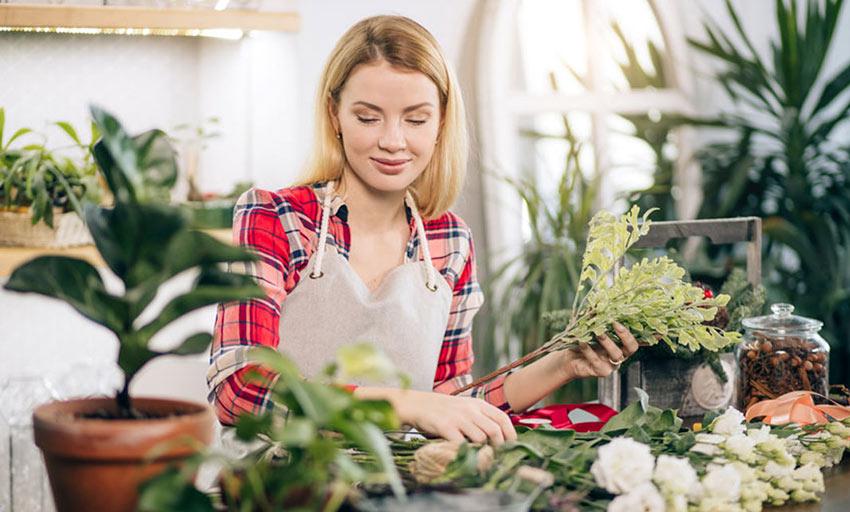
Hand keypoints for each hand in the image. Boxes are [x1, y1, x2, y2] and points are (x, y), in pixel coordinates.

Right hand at [391, 389, 516, 445]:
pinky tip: (462, 454)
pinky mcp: (445, 426)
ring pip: (481, 438)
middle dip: (498, 447)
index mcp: (478, 404)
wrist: (418, 404)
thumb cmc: (444, 410)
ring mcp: (458, 418)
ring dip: (481, 450)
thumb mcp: (465, 408)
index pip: (502, 419)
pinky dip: (465, 452)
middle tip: (494, 456)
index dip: (510, 434)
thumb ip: (481, 418)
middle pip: (494, 431)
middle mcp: (470, 410)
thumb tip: (500, 438)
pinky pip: (462, 443)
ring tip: (477, 456)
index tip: (510, 447)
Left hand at [559, 322, 639, 380]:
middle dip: (624, 335)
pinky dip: (589, 350)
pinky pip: (597, 361)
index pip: (635, 338)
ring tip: (597, 332)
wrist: (569, 358)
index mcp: (621, 344)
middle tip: (614, 323)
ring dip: (607, 341)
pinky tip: (582, 341)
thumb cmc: (582, 340)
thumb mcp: (589, 328)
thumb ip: (596, 317)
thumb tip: (597, 302)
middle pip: (631, 347)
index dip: (636, 330)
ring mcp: (612, 365)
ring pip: (616, 355)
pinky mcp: (601, 372)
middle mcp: (620, 355)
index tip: (626, 318)